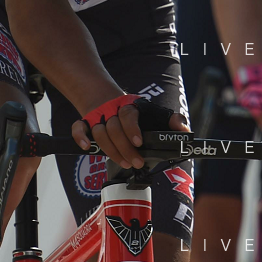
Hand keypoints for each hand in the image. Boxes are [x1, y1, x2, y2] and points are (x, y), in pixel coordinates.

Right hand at [72, 96, 189, 170]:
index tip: (138, 142)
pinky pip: (78, 127)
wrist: (108, 99)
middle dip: (124, 148)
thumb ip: (172, 120)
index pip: (128, 115)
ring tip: (124, 163)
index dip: (132, 128)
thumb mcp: (155, 113)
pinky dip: (80, 137)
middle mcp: (111, 111)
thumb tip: (184, 131)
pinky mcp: (85, 123)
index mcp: (129, 106)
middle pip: (113, 128)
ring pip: (99, 132)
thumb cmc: (136, 113)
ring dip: (110, 150)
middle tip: (136, 162)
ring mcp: (97, 117)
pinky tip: (87, 148)